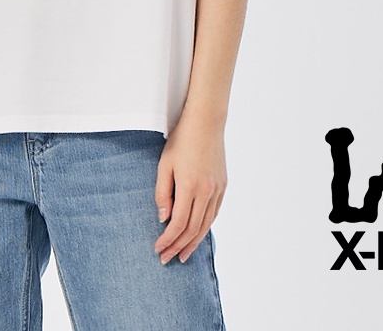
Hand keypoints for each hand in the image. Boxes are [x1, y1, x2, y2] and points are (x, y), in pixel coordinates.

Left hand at [153, 111, 226, 263]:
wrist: (205, 122)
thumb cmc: (181, 140)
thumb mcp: (164, 164)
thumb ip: (162, 193)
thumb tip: (163, 218)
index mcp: (190, 186)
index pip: (179, 224)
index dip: (168, 239)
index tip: (158, 249)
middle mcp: (207, 191)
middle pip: (193, 229)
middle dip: (179, 246)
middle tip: (168, 259)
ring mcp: (217, 189)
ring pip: (206, 224)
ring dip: (194, 242)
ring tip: (183, 254)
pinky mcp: (223, 185)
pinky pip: (214, 213)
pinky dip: (205, 227)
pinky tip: (198, 233)